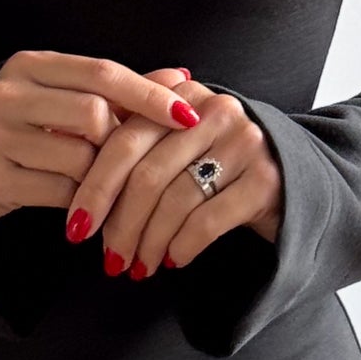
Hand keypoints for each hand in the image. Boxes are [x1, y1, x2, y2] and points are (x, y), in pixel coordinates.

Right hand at [0, 51, 201, 231]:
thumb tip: (181, 78)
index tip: (188, 114)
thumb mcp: (66, 98)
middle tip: (136, 158)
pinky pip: (60, 192)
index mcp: (28, 66)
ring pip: (79, 157)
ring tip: (108, 182)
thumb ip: (120, 90)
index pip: (101, 73)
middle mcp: (6, 96)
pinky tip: (85, 203)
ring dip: (104, 175)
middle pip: (93, 113)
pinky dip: (83, 201)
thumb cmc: (29, 129)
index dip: (149, 94)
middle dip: (123, 140)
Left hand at [68, 77, 285, 278]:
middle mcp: (214, 110)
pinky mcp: (266, 179)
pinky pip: (208, 219)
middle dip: (119, 223)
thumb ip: (131, 143)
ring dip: (149, 241)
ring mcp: (244, 141)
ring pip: (175, 199)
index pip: (123, 139)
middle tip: (108, 258)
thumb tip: (68, 178)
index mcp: (179, 94)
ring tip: (138, 266)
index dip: (95, 186)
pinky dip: (182, 246)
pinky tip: (172, 260)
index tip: (76, 226)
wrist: (292, 175)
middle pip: (147, 173)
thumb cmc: (213, 162)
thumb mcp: (174, 141)